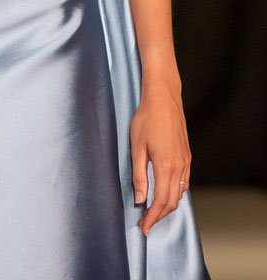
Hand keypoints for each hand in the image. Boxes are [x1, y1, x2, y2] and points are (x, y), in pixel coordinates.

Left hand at [130, 80, 191, 236]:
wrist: (163, 97)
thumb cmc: (146, 118)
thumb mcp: (136, 146)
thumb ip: (139, 175)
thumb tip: (140, 199)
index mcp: (166, 165)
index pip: (160, 201)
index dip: (152, 217)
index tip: (143, 227)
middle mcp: (180, 166)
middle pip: (172, 201)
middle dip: (159, 216)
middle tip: (146, 224)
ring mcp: (186, 161)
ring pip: (180, 193)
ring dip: (167, 206)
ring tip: (153, 211)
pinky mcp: (187, 155)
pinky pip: (184, 182)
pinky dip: (176, 193)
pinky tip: (166, 193)